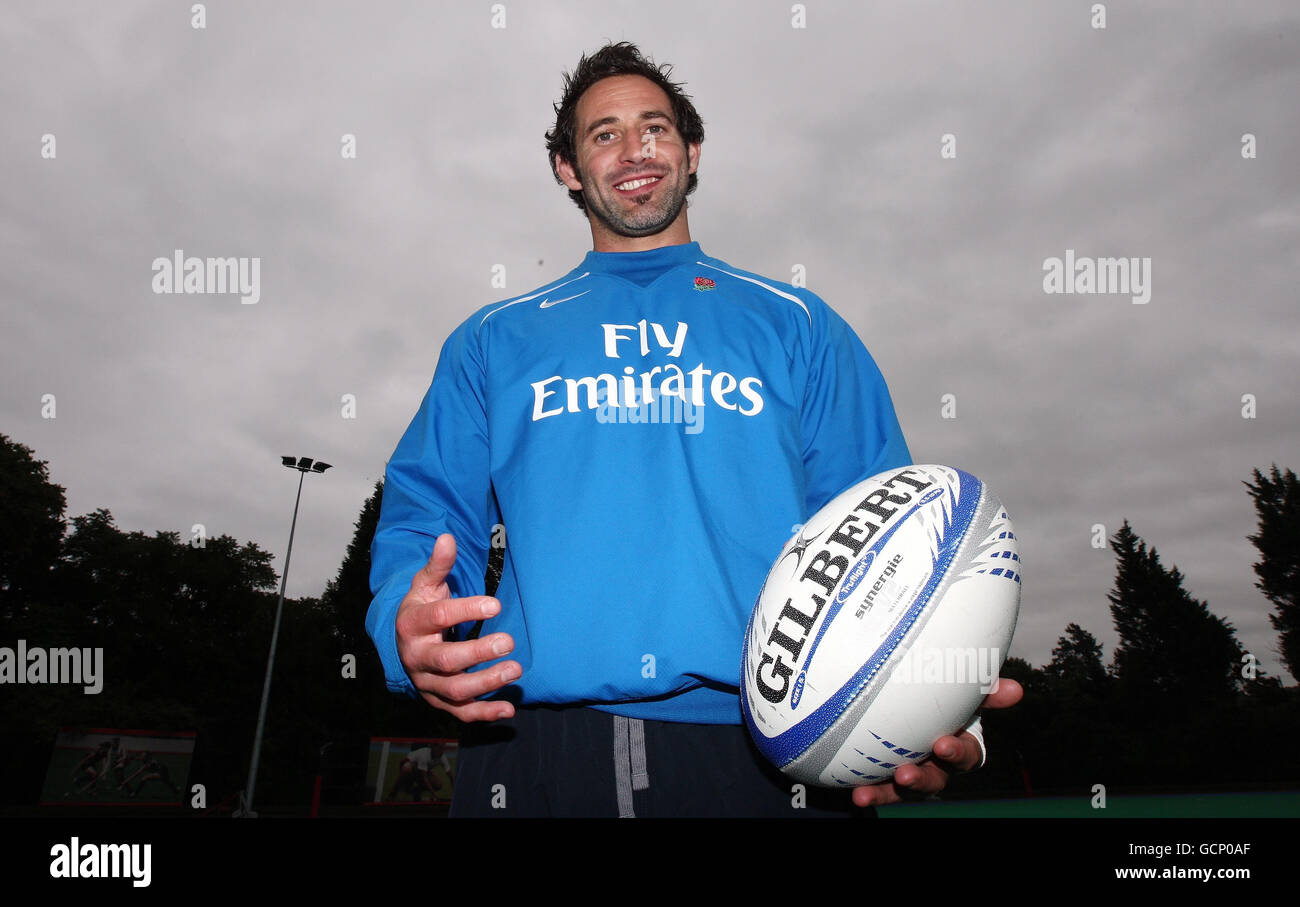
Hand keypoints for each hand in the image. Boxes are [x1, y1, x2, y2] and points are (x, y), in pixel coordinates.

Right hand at [395, 533, 519, 721]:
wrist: (403, 642)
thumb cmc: (422, 607)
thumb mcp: (425, 584)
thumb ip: (438, 564)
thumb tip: (447, 537)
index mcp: (412, 625)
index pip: (438, 618)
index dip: (466, 610)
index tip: (496, 605)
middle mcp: (416, 657)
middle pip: (445, 660)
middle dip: (478, 654)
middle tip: (509, 642)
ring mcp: (426, 683)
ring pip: (455, 690)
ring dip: (486, 683)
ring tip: (516, 669)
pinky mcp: (438, 700)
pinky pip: (460, 712)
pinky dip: (484, 714)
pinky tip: (509, 709)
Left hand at [851, 677, 1022, 807]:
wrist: (912, 707)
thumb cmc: (945, 700)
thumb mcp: (963, 694)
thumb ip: (985, 693)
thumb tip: (1016, 689)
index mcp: (960, 746)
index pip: (967, 755)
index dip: (957, 752)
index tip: (942, 745)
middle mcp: (939, 765)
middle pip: (935, 779)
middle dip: (921, 779)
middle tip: (905, 774)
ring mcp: (915, 773)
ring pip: (907, 789)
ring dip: (891, 791)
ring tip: (870, 791)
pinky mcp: (891, 779)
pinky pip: (883, 790)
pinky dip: (872, 793)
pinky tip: (858, 793)